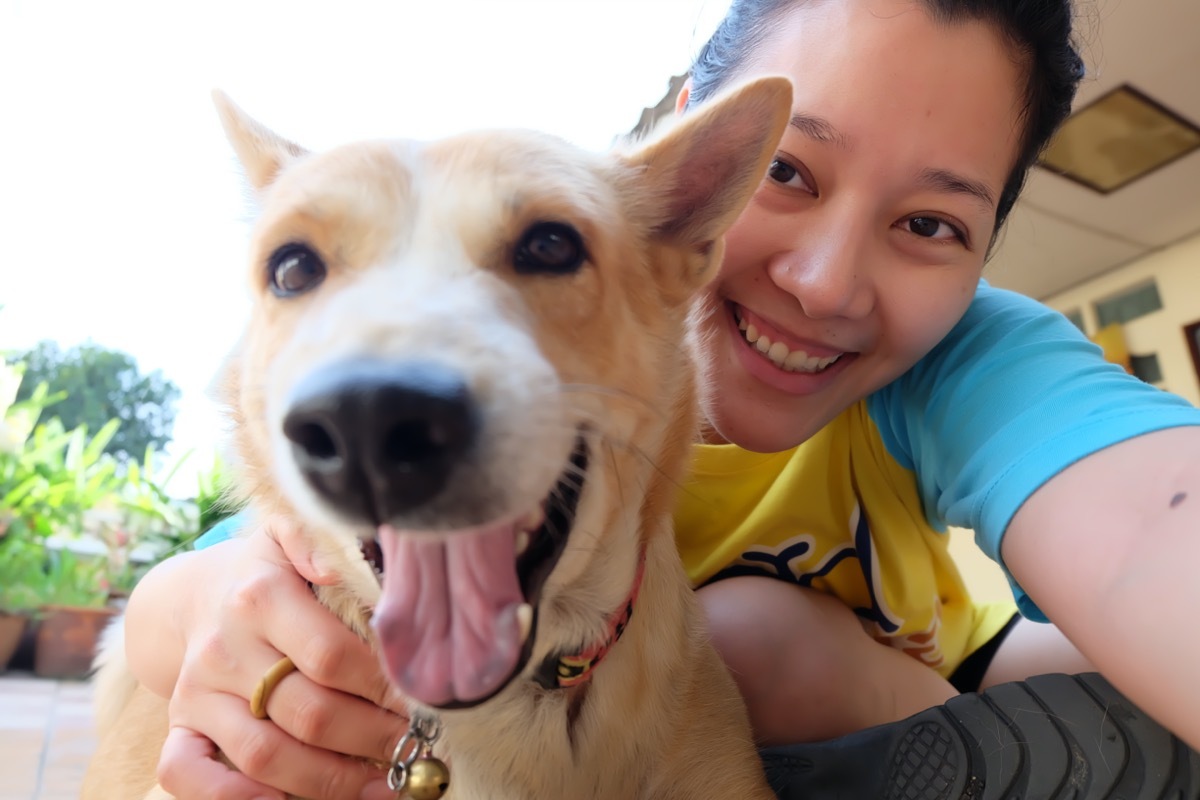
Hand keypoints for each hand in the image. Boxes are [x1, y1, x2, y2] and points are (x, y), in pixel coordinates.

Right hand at [130, 515, 405, 798]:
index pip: (330, 655)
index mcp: (259, 596)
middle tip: (416, 746)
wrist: (194, 595)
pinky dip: (234, 799)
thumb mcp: (291, 536)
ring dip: (332, 780)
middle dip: (373, 738)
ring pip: (264, 755)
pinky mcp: (178, 726)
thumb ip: (316, 539)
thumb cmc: (267, 571)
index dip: (383, 686)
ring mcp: (197, 693)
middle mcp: (224, 648)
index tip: (424, 699)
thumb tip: (337, 566)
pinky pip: (187, 774)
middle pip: (308, 713)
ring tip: (386, 785)